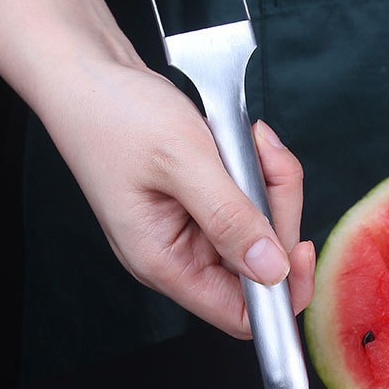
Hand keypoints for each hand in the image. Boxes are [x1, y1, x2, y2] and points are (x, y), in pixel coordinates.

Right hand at [51, 55, 315, 338]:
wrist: (86, 73)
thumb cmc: (114, 114)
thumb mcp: (181, 160)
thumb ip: (229, 217)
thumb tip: (271, 271)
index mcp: (164, 262)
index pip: (240, 315)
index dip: (280, 291)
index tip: (301, 246)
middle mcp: (179, 253)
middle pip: (261, 263)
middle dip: (278, 209)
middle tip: (266, 156)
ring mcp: (190, 226)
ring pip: (261, 224)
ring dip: (270, 180)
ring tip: (251, 138)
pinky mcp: (201, 198)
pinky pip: (249, 196)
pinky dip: (258, 167)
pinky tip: (243, 138)